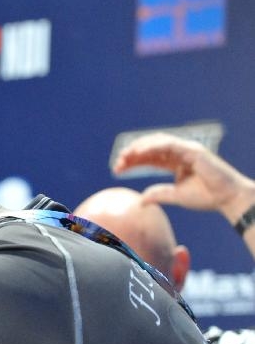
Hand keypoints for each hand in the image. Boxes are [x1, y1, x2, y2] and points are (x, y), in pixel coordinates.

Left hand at [113, 132, 254, 222]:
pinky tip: (139, 152)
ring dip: (139, 147)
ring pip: (157, 142)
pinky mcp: (193, 150)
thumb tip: (140, 200)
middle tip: (117, 162)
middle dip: (132, 153)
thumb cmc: (206, 196)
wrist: (226, 198)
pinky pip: (169, 144)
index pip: (149, 157)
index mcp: (175, 162)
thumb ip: (158, 194)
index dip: (132, 161)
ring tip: (124, 155)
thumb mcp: (176, 196)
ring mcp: (186, 149)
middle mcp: (179, 153)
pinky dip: (152, 146)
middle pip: (151, 148)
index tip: (117, 168)